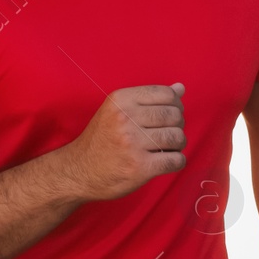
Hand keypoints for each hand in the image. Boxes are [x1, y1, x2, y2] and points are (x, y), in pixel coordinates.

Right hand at [62, 83, 186, 200]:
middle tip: (166, 134)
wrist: (78, 170)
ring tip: (165, 148)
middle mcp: (125, 118)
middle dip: (177, 125)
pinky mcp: (140, 167)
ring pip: (177, 137)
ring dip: (177, 145)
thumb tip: (180, 88)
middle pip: (174, 116)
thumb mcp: (117, 111)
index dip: (175, 105)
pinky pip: (176, 160)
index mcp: (121, 100)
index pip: (167, 94)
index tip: (167, 116)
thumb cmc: (102, 139)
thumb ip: (149, 99)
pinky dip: (176, 162)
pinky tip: (165, 161)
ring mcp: (132, 143)